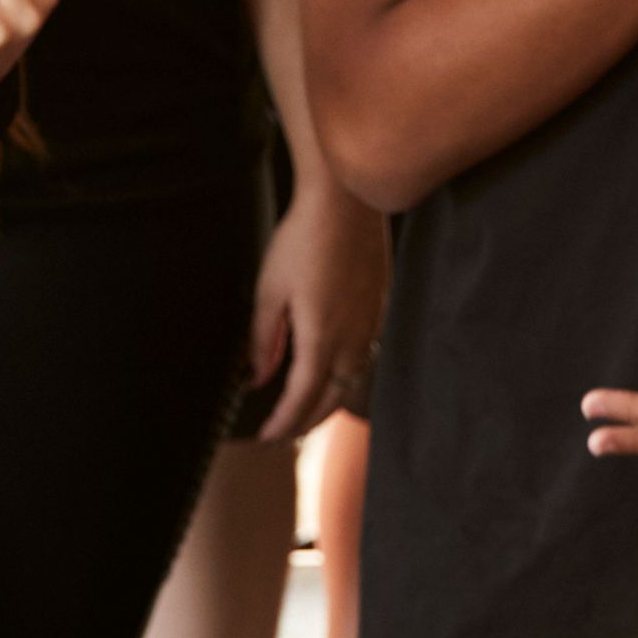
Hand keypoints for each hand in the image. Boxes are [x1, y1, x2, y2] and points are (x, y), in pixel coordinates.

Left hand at [245, 177, 389, 443]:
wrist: (346, 202)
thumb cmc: (303, 240)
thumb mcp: (268, 291)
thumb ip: (265, 340)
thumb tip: (258, 376)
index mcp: (321, 337)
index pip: (301, 397)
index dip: (282, 421)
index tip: (266, 435)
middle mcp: (353, 337)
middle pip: (333, 396)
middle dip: (308, 420)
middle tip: (284, 432)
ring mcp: (371, 322)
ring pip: (353, 379)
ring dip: (330, 400)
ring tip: (309, 409)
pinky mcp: (379, 306)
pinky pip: (365, 355)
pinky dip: (348, 374)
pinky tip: (335, 369)